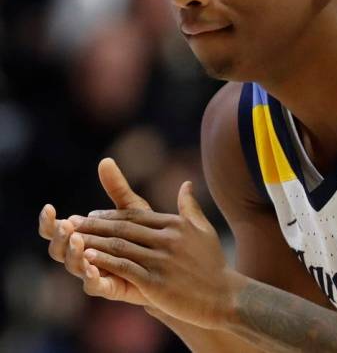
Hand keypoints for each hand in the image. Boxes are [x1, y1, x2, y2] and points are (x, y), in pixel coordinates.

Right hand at [38, 158, 150, 305]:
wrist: (174, 265)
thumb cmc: (149, 237)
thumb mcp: (133, 210)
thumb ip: (118, 189)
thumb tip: (105, 160)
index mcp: (86, 237)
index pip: (58, 228)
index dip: (49, 221)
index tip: (49, 208)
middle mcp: (86, 255)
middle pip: (58, 250)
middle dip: (58, 237)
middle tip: (65, 226)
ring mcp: (97, 272)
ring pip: (73, 267)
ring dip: (72, 254)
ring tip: (76, 240)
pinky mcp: (111, 288)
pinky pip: (94, 285)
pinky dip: (90, 276)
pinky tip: (92, 266)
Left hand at [73, 181, 238, 329]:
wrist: (224, 297)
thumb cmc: (213, 264)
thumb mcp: (204, 230)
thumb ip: (190, 207)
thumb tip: (186, 184)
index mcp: (176, 225)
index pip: (136, 215)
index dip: (110, 215)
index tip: (90, 215)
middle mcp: (168, 239)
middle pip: (123, 228)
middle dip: (94, 225)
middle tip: (72, 223)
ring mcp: (162, 260)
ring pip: (120, 246)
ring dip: (93, 241)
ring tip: (73, 239)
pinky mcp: (156, 281)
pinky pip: (124, 267)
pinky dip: (105, 261)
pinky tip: (89, 258)